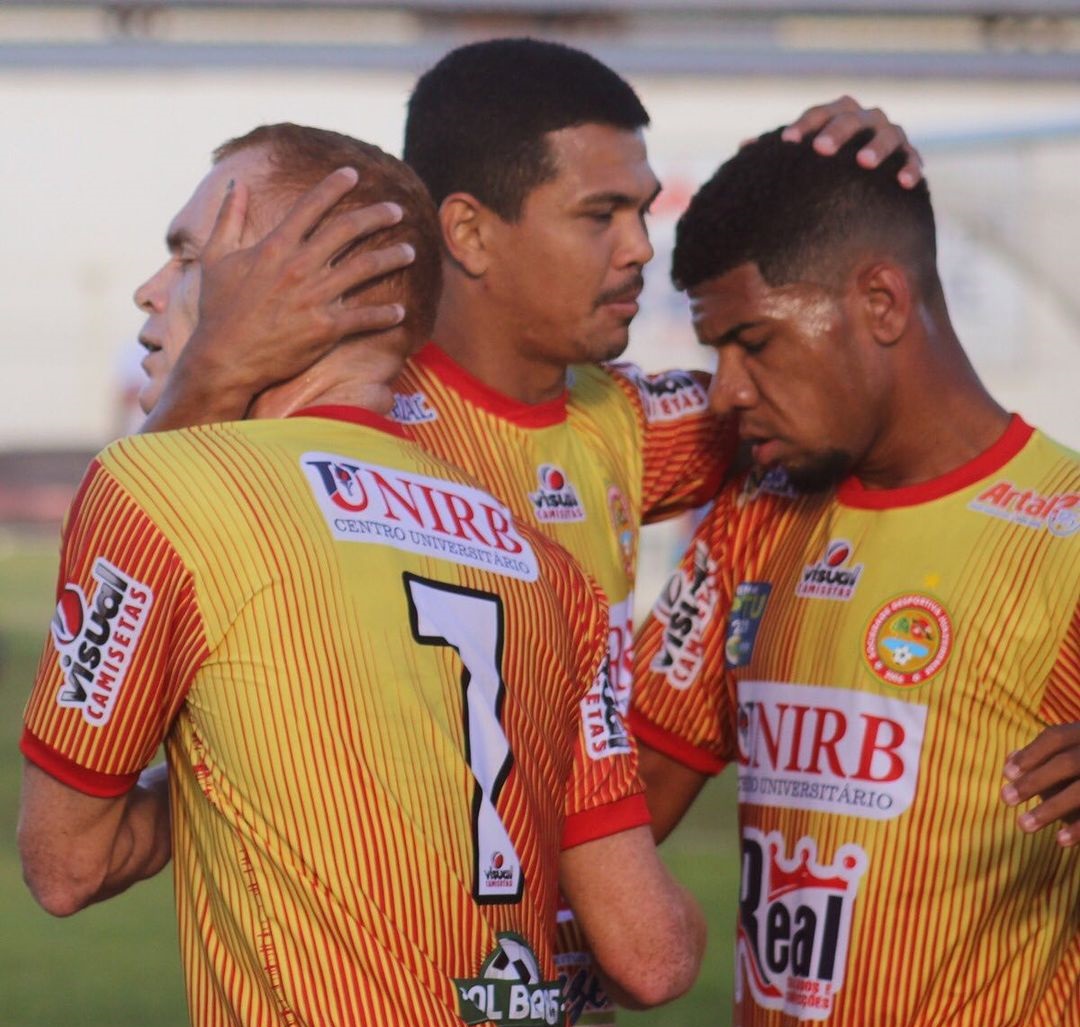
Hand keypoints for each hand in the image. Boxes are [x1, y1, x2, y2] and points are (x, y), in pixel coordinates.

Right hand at [194, 166, 414, 388]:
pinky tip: (400, 312)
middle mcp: (299, 267)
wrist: (224, 358)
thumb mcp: (215, 258)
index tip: (353, 174)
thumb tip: (236, 184)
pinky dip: (385, 315)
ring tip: (411, 252)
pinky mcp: (325, 328)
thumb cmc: (218, 310)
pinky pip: (365, 317)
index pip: (311, 206)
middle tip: (397, 210)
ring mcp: (315, 297)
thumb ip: (227, 218)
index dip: (334, 186)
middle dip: (377, 216)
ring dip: (392, 258)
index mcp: (275, 247)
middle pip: (347, 230)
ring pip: (365, 268)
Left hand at [780, 95, 923, 187]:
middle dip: (836, 131)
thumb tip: (743, 147)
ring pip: (887, 134)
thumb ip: (776, 152)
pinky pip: (912, 159)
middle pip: (851, 118)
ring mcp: (889, 134)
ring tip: (863, 163)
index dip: (803, 125)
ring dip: (876, 146)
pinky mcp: (908, 155)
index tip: (787, 142)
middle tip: (821, 150)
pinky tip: (904, 183)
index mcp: (835, 115)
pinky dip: (910, 167)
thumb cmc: (821, 167)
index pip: (818, 114)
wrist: (861, 178)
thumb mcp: (800, 159)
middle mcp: (865, 119)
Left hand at [1002, 723, 1079, 847]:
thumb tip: (1010, 760)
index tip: (1005, 773)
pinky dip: (1079, 828)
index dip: (1031, 754)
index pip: (1057, 738)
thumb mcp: (1071, 756)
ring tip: (1023, 825)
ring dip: (1051, 809)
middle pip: (1069, 763)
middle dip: (1035, 781)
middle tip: (1005, 799)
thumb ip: (1043, 757)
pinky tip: (1059, 841)